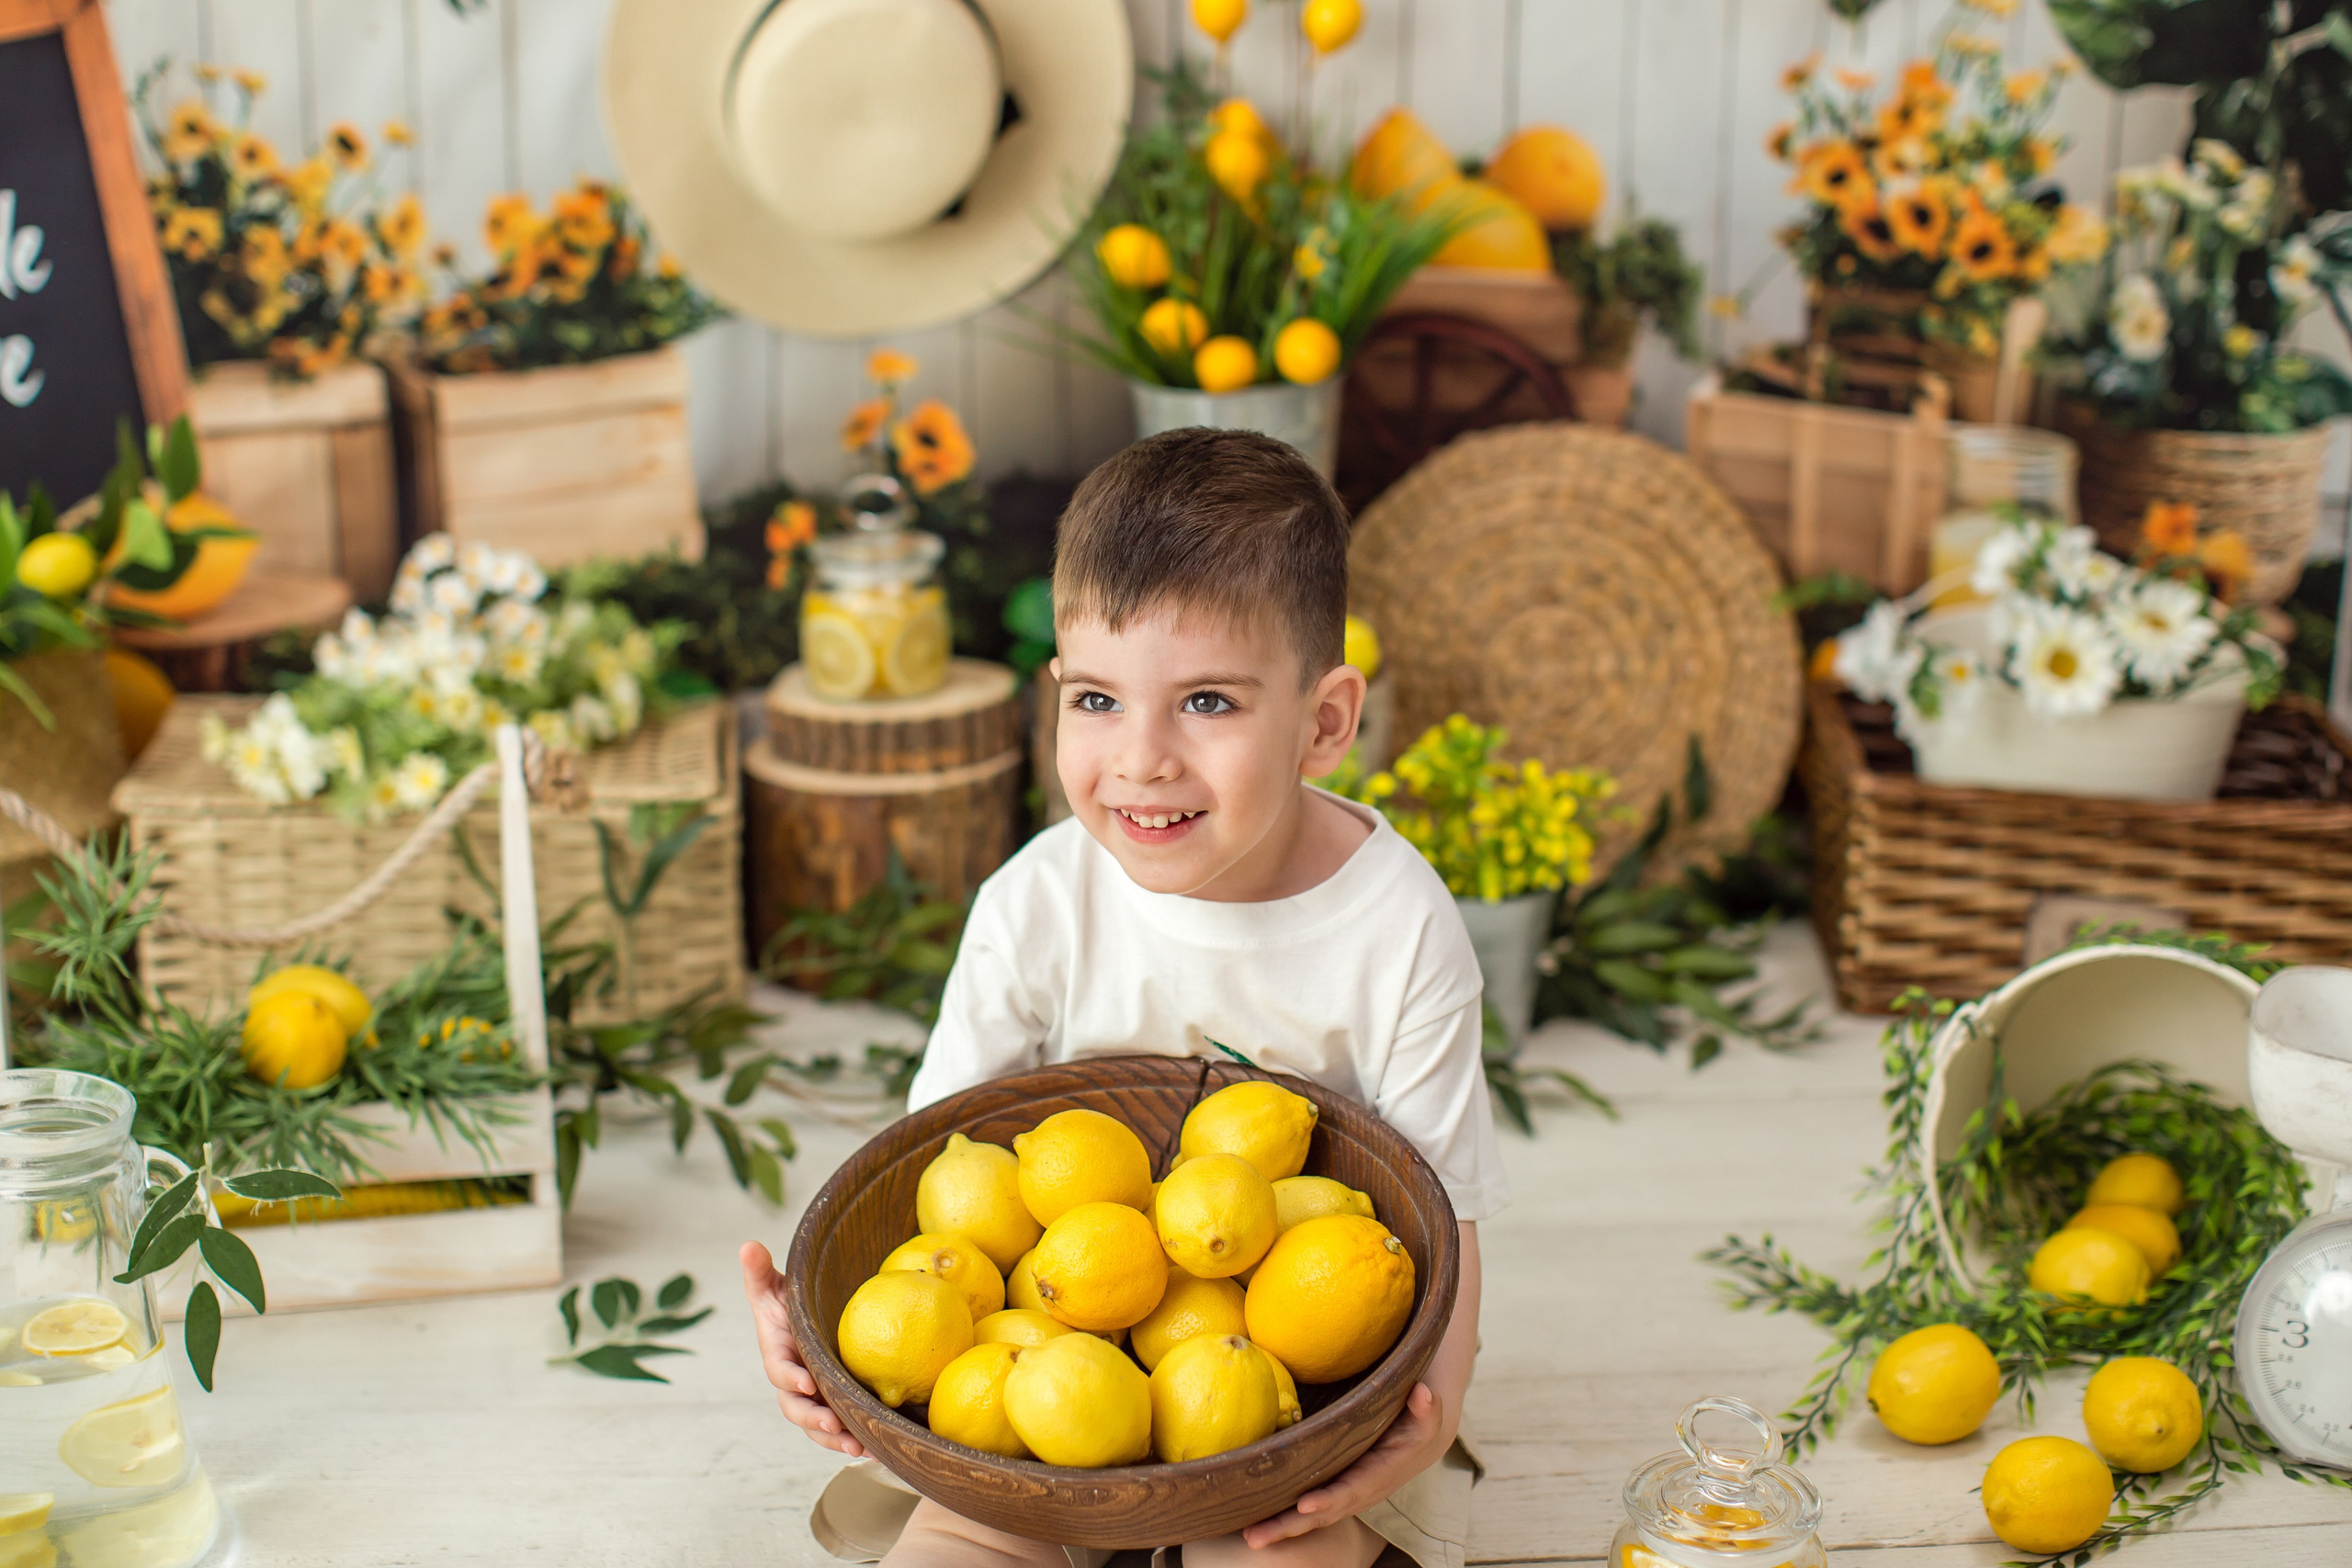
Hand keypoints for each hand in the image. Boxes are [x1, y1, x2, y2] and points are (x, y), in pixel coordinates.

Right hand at [741, 1240, 864, 1457]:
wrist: (806, 1319)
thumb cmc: (787, 1302)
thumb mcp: (774, 1286)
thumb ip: (760, 1271)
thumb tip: (748, 1245)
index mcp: (778, 1352)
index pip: (779, 1368)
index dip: (790, 1377)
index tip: (805, 1383)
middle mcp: (792, 1380)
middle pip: (796, 1407)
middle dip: (813, 1418)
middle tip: (833, 1424)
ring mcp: (811, 1396)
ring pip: (816, 1425)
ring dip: (833, 1438)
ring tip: (856, 1448)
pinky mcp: (830, 1404)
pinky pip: (836, 1428)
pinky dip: (849, 1440)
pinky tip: (871, 1450)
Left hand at [1242, 1382, 1443, 1549]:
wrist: (1418, 1442)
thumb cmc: (1419, 1424)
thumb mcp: (1428, 1415)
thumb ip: (1427, 1408)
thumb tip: (1424, 1394)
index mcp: (1379, 1474)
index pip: (1352, 1489)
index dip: (1330, 1499)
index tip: (1305, 1504)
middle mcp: (1360, 1491)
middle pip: (1323, 1513)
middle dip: (1290, 1526)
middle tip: (1256, 1537)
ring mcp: (1345, 1496)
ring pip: (1311, 1517)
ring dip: (1281, 1529)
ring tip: (1250, 1536)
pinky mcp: (1333, 1492)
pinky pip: (1307, 1511)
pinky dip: (1284, 1520)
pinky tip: (1254, 1524)